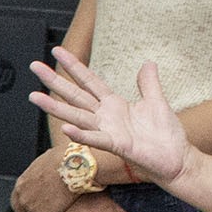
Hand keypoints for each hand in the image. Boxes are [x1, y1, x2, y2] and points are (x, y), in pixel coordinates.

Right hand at [31, 50, 195, 189]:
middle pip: (75, 95)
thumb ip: (149, 83)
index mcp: (114, 104)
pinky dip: (81, 135)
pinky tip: (66, 128)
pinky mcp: (117, 146)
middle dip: (54, 80)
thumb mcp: (157, 101)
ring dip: (55, 107)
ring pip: (77, 116)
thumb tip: (148, 63)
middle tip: (35, 66)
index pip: (89, 80)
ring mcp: (108, 131)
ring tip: (35, 97)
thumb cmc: (165, 135)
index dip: (74, 66)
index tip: (58, 51)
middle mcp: (106, 117)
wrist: (176, 160)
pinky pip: (96, 139)